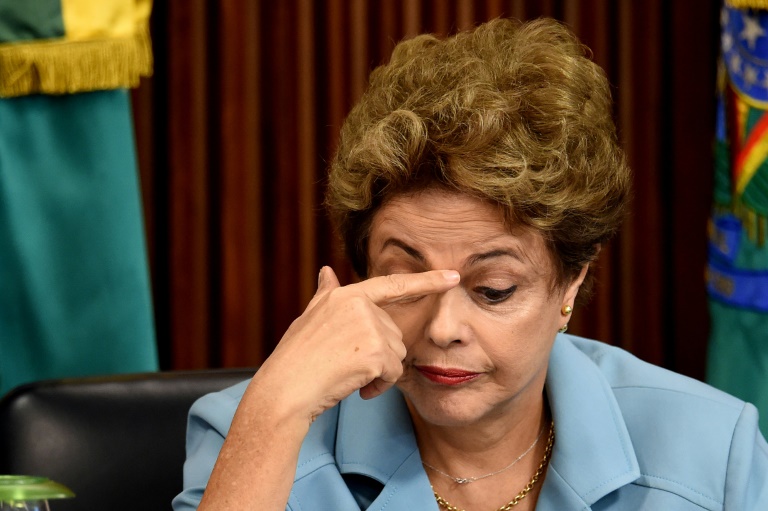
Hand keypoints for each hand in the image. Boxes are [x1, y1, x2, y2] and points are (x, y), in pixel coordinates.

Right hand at [253, 266, 459, 422]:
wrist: (285, 389)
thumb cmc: (295, 358)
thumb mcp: (310, 319)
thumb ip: (325, 295)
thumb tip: (326, 271)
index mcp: (346, 295)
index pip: (393, 285)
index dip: (426, 280)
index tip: (453, 276)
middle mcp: (360, 306)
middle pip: (394, 333)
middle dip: (378, 355)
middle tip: (348, 366)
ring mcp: (369, 327)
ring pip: (396, 355)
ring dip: (379, 373)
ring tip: (348, 376)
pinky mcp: (375, 352)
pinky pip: (393, 374)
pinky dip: (379, 387)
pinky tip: (355, 387)